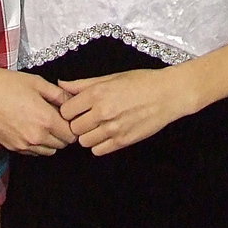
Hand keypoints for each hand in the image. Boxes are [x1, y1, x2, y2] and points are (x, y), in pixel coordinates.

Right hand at [0, 52, 75, 154]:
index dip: (73, 125)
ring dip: (51, 140)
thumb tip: (72, 102)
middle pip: (62, 145)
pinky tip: (30, 127)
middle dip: (63, 133)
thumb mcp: (37, 82)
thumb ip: (59, 94)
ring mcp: (23, 145)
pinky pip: (33, 152)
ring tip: (43, 122)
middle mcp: (36, 137)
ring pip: (49, 151)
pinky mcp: (12, 147)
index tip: (67, 116)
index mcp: (46, 120)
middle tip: (57, 117)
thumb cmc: (7, 83)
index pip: (72, 135)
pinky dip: (37, 144)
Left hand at [58, 66, 195, 155]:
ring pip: (84, 142)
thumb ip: (83, 84)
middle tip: (87, 118)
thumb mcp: (110, 77)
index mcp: (96, 93)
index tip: (76, 109)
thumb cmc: (140, 82)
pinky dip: (99, 145)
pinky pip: (98, 151)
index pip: (66, 111)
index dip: (69, 110)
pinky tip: (107, 134)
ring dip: (88, 135)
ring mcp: (113, 129)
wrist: (167, 94)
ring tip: (98, 126)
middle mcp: (102, 112)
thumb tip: (61, 84)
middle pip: (73, 128)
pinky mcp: (123, 141)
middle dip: (78, 123)